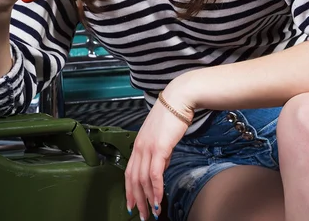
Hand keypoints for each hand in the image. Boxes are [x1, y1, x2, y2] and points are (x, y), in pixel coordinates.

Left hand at [125, 88, 193, 219]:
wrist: (178, 99)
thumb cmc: (172, 115)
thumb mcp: (161, 136)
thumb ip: (159, 153)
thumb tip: (160, 169)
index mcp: (139, 143)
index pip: (129, 171)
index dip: (129, 190)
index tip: (132, 204)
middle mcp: (140, 146)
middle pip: (133, 179)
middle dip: (137, 200)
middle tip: (142, 215)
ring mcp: (148, 147)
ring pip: (142, 179)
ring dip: (147, 198)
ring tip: (153, 212)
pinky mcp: (159, 148)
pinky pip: (155, 174)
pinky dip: (156, 189)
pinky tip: (160, 199)